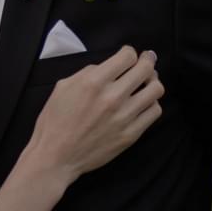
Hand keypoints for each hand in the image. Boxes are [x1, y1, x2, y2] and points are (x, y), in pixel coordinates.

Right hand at [25, 47, 163, 180]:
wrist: (56, 157)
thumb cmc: (55, 121)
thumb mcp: (63, 87)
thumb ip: (88, 72)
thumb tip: (109, 67)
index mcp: (94, 82)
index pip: (128, 56)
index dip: (129, 52)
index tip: (128, 56)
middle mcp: (112, 97)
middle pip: (146, 69)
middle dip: (147, 61)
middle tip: (146, 61)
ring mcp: (124, 117)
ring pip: (156, 89)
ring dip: (152, 82)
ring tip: (146, 83)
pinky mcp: (131, 134)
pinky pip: (154, 112)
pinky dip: (151, 103)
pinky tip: (143, 103)